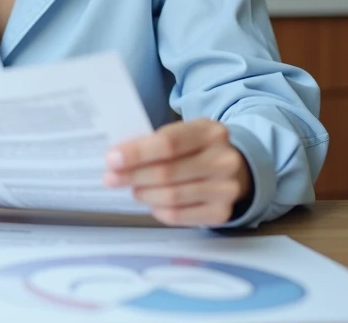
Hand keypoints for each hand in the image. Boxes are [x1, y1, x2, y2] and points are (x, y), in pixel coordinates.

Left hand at [103, 119, 251, 226]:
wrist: (236, 166)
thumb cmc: (195, 148)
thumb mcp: (183, 133)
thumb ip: (155, 142)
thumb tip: (118, 159)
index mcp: (210, 131)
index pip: (168, 143)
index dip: (137, 153)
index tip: (111, 159)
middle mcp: (223, 160)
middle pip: (168, 172)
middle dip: (133, 176)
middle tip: (111, 178)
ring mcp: (226, 188)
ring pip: (172, 196)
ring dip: (145, 194)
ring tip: (133, 190)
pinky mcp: (222, 212)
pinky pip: (181, 215)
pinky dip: (159, 210)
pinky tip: (151, 203)